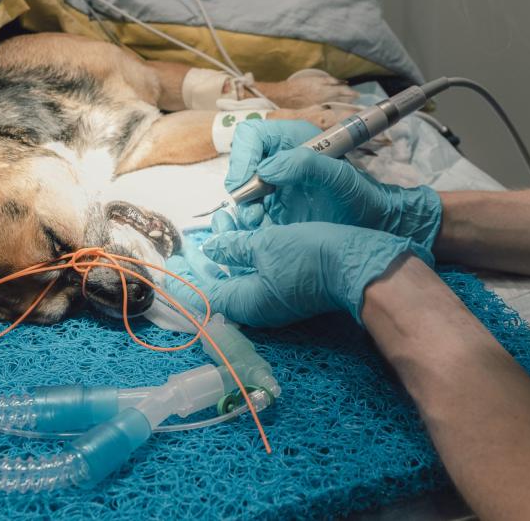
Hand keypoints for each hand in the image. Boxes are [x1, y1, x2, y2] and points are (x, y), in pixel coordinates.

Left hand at [164, 222, 433, 326]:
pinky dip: (245, 254)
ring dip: (226, 252)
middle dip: (204, 262)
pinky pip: (257, 273)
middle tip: (190, 240)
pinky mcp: (290, 288)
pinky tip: (243, 231)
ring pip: (239, 277)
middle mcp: (259, 307)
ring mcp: (275, 299)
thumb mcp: (266, 244)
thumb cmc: (312, 254)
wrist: (360, 262)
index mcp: (247, 303)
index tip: (169, 263)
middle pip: (220, 287)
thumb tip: (212, 249)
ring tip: (218, 223)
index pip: (205, 295)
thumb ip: (235, 247)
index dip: (186, 278)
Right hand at [225, 120, 442, 247]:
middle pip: (242, 165)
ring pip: (243, 192)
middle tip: (252, 213)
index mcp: (294, 141)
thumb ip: (306, 166)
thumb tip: (266, 170)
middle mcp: (281, 160)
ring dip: (244, 209)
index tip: (246, 185)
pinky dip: (250, 223)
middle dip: (241, 188)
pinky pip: (250, 213)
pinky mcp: (275, 209)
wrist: (375, 226)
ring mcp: (276, 185)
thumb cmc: (362, 199)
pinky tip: (263, 232)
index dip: (242, 157)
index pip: (251, 137)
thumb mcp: (340, 179)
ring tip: (257, 224)